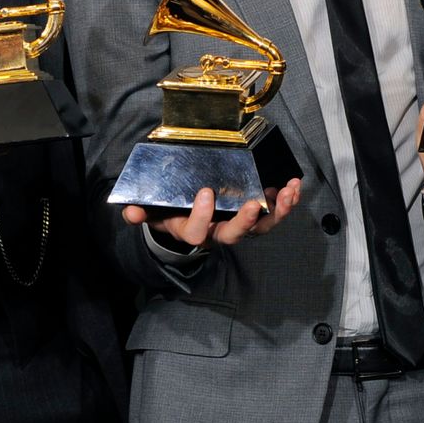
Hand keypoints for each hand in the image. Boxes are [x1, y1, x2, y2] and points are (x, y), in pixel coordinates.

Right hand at [123, 179, 302, 250]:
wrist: (184, 221)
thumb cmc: (169, 212)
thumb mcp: (153, 212)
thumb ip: (143, 212)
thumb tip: (130, 212)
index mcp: (192, 231)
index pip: (196, 233)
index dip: (202, 216)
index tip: (205, 193)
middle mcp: (217, 234)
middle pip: (235, 235)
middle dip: (247, 221)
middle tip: (255, 204)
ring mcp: (237, 227)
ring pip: (260, 227)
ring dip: (277, 212)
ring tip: (288, 192)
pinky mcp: (253, 217)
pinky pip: (272, 215)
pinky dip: (285, 202)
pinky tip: (293, 187)